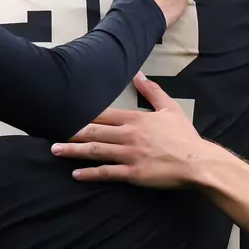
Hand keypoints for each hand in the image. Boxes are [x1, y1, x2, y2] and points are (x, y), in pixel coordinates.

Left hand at [50, 75, 213, 186]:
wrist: (198, 162)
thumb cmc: (184, 136)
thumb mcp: (170, 108)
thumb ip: (152, 91)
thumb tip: (138, 74)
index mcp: (135, 119)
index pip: (102, 114)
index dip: (82, 114)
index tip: (65, 112)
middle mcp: (128, 135)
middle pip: (92, 131)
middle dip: (70, 131)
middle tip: (50, 132)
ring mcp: (129, 155)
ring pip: (95, 151)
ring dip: (73, 151)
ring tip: (55, 150)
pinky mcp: (133, 174)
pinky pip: (107, 173)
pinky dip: (90, 174)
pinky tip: (76, 174)